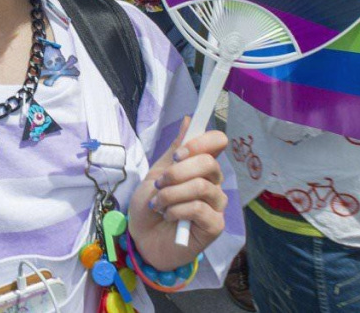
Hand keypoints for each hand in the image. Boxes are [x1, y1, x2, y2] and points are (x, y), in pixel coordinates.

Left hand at [127, 116, 228, 270]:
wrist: (142, 238)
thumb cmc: (151, 205)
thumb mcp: (157, 173)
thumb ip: (175, 150)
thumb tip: (189, 119)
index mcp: (201, 166)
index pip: (217, 142)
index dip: (201, 142)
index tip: (178, 153)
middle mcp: (214, 183)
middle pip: (209, 164)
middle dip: (177, 172)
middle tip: (159, 184)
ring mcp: (216, 205)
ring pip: (201, 187)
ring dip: (171, 194)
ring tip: (158, 204)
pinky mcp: (215, 225)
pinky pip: (199, 209)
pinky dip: (176, 210)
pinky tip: (168, 216)